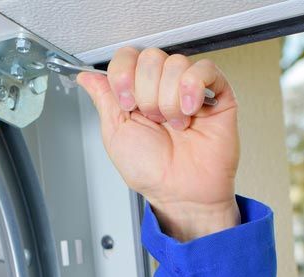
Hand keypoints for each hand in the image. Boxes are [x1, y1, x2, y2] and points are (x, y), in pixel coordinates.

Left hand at [76, 47, 240, 241]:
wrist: (181, 193)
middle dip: (147, 94)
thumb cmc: (151, 172)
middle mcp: (163, 86)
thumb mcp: (115, 133)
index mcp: (137, 92)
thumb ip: (103, 99)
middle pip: (150, 57)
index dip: (124, 76)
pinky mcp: (218, 93)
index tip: (127, 103)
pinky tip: (190, 112)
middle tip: (154, 120)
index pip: (127, 57)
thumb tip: (86, 77)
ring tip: (175, 125)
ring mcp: (190, 88)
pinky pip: (205, 69)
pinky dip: (193, 89)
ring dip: (169, 100)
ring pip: (176, 64)